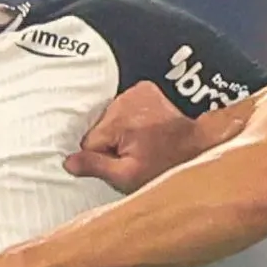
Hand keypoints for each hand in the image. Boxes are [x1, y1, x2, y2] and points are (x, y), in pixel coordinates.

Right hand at [66, 80, 208, 192]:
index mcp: (122, 119)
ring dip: (121, 132)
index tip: (122, 161)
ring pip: (109, 118)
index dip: (103, 156)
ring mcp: (138, 92)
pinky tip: (144, 131)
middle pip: (99, 128)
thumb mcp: (127, 176)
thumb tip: (69, 162)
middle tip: (135, 153)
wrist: (197, 149)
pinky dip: (129, 120)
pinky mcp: (144, 89)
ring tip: (143, 143)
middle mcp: (128, 99)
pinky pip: (122, 108)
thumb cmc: (166, 166)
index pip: (89, 141)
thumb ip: (95, 167)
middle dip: (112, 143)